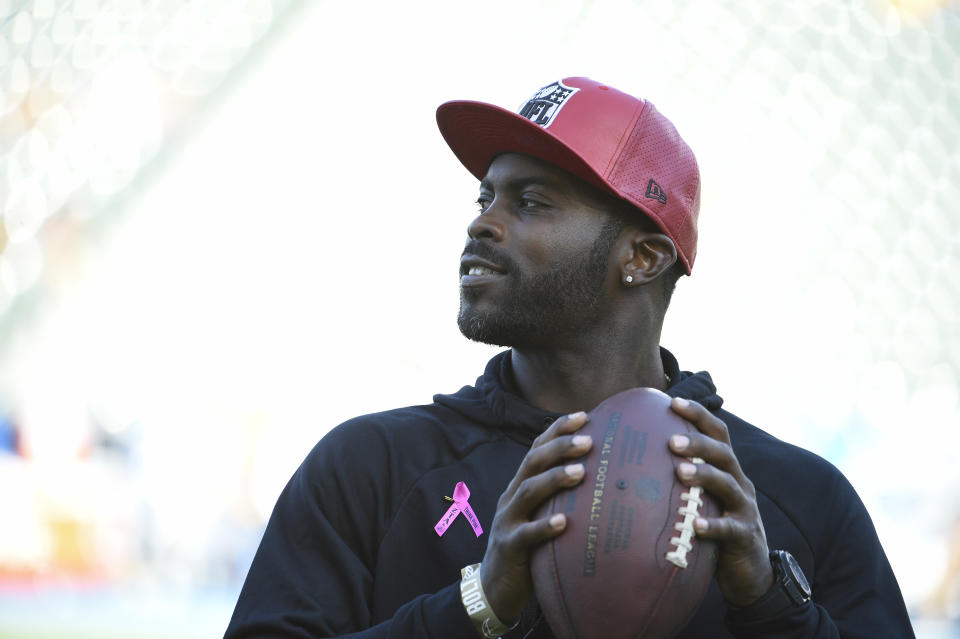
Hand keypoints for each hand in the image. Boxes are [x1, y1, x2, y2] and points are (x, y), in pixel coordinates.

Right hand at [480, 412, 592, 623]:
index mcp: (520, 487)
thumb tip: (604, 482)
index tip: (583, 415)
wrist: (494, 588)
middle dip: (559, 447)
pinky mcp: (509, 548)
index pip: (537, 449)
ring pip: (528, 491)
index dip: (557, 430)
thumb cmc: (529, 549)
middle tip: (588, 440)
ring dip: (554, 479)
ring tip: (581, 472)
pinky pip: (526, 535)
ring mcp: (507, 521)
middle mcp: (511, 497)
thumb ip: (561, 499)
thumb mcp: (541, 516)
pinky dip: (544, 526)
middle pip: (532, 462)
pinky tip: (564, 523)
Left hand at [668, 397, 773, 605]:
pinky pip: (730, 529)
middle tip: (671, 441)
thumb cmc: (713, 526)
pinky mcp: (745, 537)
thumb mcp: (699, 498)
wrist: (749, 571)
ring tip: (680, 472)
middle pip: (723, 454)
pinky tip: (695, 524)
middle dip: (699, 443)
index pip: (717, 433)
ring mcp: (744, 509)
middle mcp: (739, 483)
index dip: (698, 415)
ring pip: (728, 485)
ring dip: (704, 476)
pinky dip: (713, 524)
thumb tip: (631, 460)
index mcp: (727, 469)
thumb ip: (678, 478)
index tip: (672, 402)